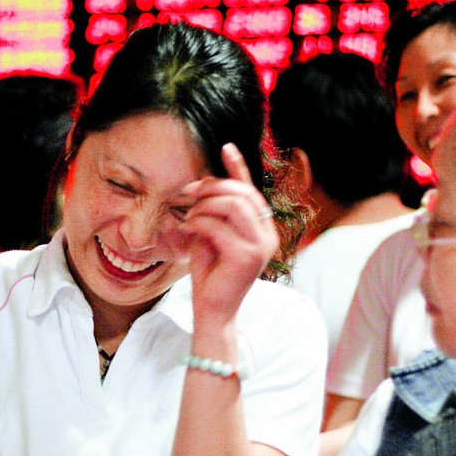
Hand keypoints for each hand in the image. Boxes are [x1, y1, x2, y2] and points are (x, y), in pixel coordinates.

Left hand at [179, 143, 278, 324]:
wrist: (213, 309)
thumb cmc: (211, 272)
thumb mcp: (213, 233)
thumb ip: (215, 211)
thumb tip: (204, 181)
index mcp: (263, 228)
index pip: (252, 190)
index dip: (239, 167)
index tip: (225, 147)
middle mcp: (268, 235)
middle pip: (242, 193)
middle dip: (211, 187)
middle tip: (188, 193)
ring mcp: (260, 246)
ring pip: (232, 205)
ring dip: (204, 205)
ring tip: (190, 216)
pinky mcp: (246, 257)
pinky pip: (218, 226)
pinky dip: (198, 223)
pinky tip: (188, 229)